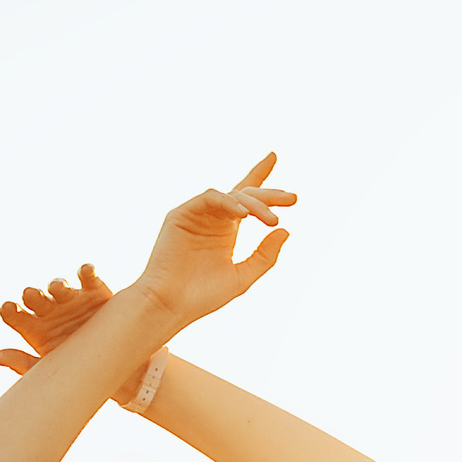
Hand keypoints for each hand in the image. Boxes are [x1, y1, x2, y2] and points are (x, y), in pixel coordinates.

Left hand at [0, 265, 146, 404]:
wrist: (117, 370)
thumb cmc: (77, 370)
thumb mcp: (50, 370)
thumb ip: (23, 364)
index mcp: (34, 328)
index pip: (16, 316)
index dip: (10, 311)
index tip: (7, 309)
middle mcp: (51, 310)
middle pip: (37, 299)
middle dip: (32, 296)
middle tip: (30, 295)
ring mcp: (72, 300)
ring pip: (60, 287)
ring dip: (57, 285)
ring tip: (57, 288)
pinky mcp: (95, 292)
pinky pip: (89, 278)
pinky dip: (87, 272)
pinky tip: (86, 270)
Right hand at [128, 151, 293, 325]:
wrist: (170, 305)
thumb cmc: (202, 296)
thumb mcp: (242, 276)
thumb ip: (264, 255)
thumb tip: (285, 229)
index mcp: (227, 230)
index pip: (246, 199)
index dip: (261, 176)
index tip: (274, 156)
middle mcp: (213, 219)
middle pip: (245, 195)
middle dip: (270, 195)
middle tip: (292, 199)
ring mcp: (197, 215)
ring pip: (231, 196)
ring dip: (254, 204)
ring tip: (270, 218)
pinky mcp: (181, 214)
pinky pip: (209, 198)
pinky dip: (228, 202)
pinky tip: (243, 214)